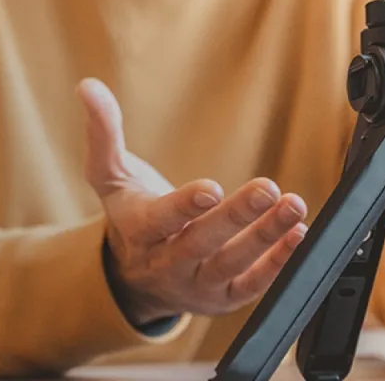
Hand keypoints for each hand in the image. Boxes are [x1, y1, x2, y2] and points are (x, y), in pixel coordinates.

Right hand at [77, 78, 307, 326]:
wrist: (136, 277)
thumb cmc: (131, 213)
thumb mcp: (111, 175)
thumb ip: (103, 132)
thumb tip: (88, 86)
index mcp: (139, 232)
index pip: (159, 222)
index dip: (184, 207)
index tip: (212, 188)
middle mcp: (166, 263)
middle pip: (201, 243)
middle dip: (236, 216)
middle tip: (268, 188)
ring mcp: (195, 285)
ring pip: (232, 265)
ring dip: (266, 236)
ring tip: (294, 206)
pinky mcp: (221, 299)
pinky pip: (251, 286)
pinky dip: (277, 263)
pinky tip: (297, 233)